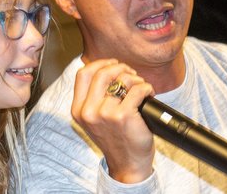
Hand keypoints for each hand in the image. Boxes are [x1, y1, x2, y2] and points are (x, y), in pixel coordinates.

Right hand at [71, 59, 154, 182]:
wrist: (127, 164)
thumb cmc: (115, 138)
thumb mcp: (94, 118)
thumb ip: (93, 96)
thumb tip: (104, 68)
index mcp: (78, 109)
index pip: (83, 74)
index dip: (99, 63)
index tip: (113, 64)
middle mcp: (88, 111)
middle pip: (102, 73)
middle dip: (120, 68)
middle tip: (131, 74)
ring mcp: (104, 114)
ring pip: (122, 79)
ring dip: (136, 79)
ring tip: (141, 87)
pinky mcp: (122, 116)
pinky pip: (137, 90)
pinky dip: (146, 88)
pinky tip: (148, 94)